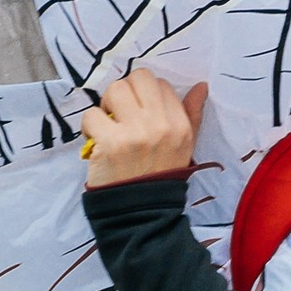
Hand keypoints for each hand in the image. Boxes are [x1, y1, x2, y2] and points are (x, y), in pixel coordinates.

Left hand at [80, 68, 207, 189]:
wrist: (141, 212)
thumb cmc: (160, 176)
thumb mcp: (184, 146)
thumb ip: (192, 114)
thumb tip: (201, 86)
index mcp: (180, 125)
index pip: (160, 84)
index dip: (144, 95)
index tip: (138, 113)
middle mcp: (160, 125)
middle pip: (137, 78)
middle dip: (124, 92)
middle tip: (120, 113)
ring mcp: (135, 133)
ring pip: (113, 90)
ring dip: (105, 107)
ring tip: (108, 126)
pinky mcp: (110, 143)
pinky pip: (91, 114)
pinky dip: (89, 127)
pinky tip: (96, 141)